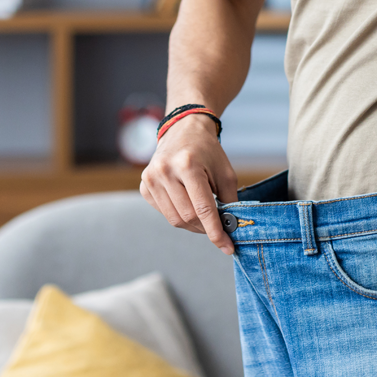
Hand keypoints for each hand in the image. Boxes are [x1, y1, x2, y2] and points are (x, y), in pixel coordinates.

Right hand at [140, 115, 237, 253]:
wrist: (183, 129)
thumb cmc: (208, 151)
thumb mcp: (226, 171)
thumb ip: (229, 200)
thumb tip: (231, 228)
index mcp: (188, 165)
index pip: (203, 208)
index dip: (215, 231)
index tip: (227, 247)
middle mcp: (165, 171)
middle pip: (187, 217)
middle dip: (205, 227)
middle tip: (218, 228)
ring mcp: (151, 178)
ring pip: (174, 219)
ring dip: (192, 224)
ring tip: (204, 216)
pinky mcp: (144, 185)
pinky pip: (163, 212)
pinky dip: (178, 214)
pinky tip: (187, 203)